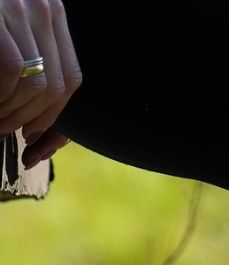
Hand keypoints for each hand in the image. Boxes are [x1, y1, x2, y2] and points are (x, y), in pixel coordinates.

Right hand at [0, 0, 81, 165]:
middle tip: (10, 132)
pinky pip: (14, 69)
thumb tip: (43, 120)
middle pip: (57, 86)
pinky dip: (2, 94)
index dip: (54, 115)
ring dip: (14, 112)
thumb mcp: (9, 32)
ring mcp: (22, 7)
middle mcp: (43, 7)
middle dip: (34, 120)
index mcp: (51, 12)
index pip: (71, 78)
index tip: (36, 136)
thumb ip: (29, 61)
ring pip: (37, 84)